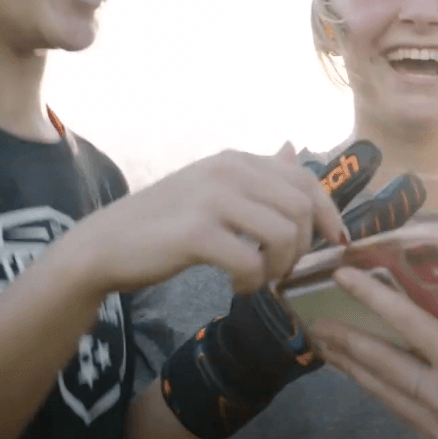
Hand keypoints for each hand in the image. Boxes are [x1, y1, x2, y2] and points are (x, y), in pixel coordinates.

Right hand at [62, 144, 346, 297]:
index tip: (333, 244)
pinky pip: (252, 261)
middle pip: (301, 209)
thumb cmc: (165, 222)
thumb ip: (256, 175)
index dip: (328, 215)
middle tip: (280, 269)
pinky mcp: (197, 232)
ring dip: (279, 267)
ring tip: (259, 279)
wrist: (104, 246)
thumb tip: (293, 151)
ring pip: (284, 235)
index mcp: (237, 159)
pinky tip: (238, 287)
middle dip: (302, 248)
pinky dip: (254, 282)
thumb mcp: (213, 188)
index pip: (306, 181)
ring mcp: (212, 198)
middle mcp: (228, 170)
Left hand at [312, 267, 437, 438]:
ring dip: (351, 366)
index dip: (369, 298)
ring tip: (326, 345)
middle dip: (343, 340)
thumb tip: (415, 290)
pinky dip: (379, 386)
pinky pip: (400, 409)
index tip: (342, 277)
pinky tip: (362, 371)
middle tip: (314, 319)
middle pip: (380, 364)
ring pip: (382, 391)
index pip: (406, 324)